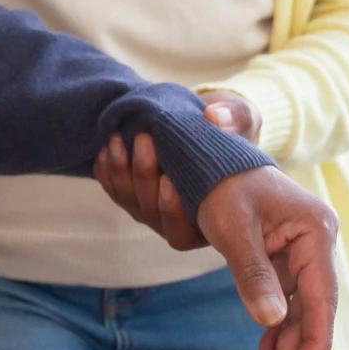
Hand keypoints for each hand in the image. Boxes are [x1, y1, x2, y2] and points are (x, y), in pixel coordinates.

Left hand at [93, 92, 261, 248]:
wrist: (207, 125)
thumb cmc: (233, 130)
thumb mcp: (243, 120)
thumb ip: (235, 119)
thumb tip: (214, 117)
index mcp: (210, 216)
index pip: (183, 232)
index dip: (171, 210)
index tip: (169, 181)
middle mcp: (177, 220)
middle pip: (150, 213)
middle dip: (143, 176)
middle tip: (144, 139)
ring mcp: (152, 208)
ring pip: (129, 200)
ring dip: (120, 170)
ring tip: (119, 137)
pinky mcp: (134, 193)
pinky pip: (113, 189)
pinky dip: (106, 170)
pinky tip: (105, 149)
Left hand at [196, 165, 339, 349]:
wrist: (213, 155)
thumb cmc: (224, 183)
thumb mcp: (233, 228)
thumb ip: (253, 275)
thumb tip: (271, 323)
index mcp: (315, 230)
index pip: (322, 296)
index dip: (314, 341)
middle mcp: (316, 242)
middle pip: (312, 308)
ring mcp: (302, 250)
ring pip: (299, 308)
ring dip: (284, 342)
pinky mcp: (285, 256)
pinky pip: (286, 297)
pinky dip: (275, 323)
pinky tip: (265, 349)